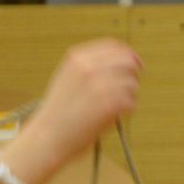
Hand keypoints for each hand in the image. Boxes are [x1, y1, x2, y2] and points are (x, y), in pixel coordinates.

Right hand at [21, 40, 141, 174]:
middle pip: (129, 61)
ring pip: (132, 83)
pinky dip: (128, 110)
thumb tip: (122, 62)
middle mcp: (90, 67)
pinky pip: (132, 102)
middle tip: (129, 89)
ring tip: (114, 108)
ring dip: (129, 96)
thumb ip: (91, 67)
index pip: (115, 46)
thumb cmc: (59, 112)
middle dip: (132, 75)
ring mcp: (101, 84)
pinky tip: (113, 116)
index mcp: (78, 57)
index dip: (128, 55)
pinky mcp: (110, 104)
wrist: (48, 136)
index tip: (135, 65)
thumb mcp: (69, 77)